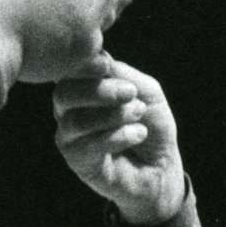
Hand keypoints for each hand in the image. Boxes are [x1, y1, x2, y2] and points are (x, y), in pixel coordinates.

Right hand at [53, 56, 186, 223]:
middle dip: (99, 91)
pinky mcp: (78, 163)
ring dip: (113, 115)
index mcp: (81, 88)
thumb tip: (100, 59)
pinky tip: (139, 134)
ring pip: (76, 122)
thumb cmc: (151, 125)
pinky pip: (87, 147)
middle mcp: (69, 111)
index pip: (70, 72)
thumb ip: (123, 74)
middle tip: (131, 93)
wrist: (161, 167)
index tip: (106, 65)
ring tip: (140, 114)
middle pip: (64, 94)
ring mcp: (70, 138)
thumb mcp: (146, 92)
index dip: (84, 66)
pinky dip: (117, 137)